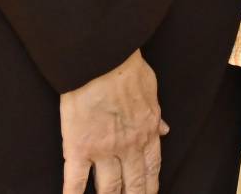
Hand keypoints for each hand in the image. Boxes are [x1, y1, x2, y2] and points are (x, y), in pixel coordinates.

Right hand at [59, 50, 167, 193]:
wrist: (102, 60)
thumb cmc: (126, 69)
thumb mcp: (151, 90)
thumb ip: (156, 114)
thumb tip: (164, 130)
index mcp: (146, 131)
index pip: (152, 167)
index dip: (150, 185)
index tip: (149, 193)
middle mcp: (128, 146)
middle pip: (134, 182)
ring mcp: (103, 150)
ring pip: (109, 188)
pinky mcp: (79, 148)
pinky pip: (76, 180)